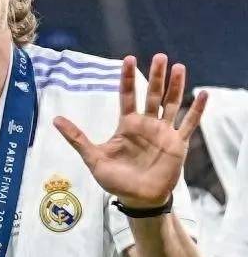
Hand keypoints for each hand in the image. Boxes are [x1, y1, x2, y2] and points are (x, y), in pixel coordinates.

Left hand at [54, 54, 206, 207]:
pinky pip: (189, 124)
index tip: (128, 58)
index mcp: (127, 125)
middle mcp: (147, 125)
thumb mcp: (93, 158)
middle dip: (157, 76)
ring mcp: (164, 133)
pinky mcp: (177, 144)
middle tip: (161, 56)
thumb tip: (54, 119)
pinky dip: (197, 110)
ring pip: (172, 104)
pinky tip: (203, 94)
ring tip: (179, 67)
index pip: (127, 95)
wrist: (138, 199)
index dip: (127, 78)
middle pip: (153, 95)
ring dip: (176, 86)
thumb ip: (77, 138)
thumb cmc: (116, 180)